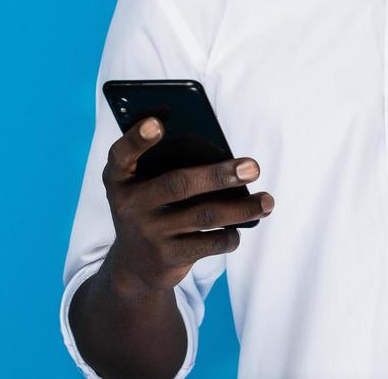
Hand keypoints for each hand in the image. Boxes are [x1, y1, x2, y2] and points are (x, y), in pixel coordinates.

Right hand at [99, 116, 274, 295]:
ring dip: (241, 208)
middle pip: (178, 183)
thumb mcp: (142, 186)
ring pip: (203, 215)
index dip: (137, 138)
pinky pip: (209, 244)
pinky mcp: (168, 257)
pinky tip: (243, 225)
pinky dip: (231, 234)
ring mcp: (148, 233)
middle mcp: (129, 205)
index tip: (157, 123)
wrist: (135, 265)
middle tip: (253, 166)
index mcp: (119, 178)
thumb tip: (222, 159)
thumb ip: (165, 167)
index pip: (122, 153)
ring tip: (267, 200)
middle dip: (219, 175)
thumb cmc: (149, 207)